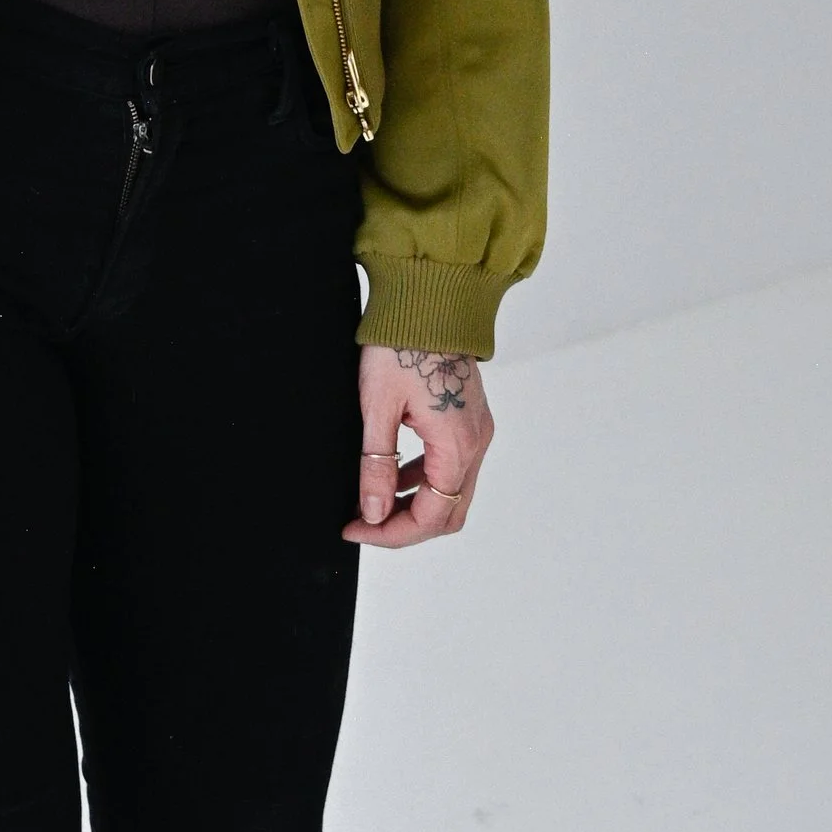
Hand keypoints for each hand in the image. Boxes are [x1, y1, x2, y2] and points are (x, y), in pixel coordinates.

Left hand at [345, 344, 493, 548]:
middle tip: (363, 523)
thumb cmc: (401, 343)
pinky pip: (451, 466)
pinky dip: (423, 479)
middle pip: (447, 513)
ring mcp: (476, 430)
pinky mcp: (469, 418)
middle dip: (405, 526)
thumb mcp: (378, 407)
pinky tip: (392, 471)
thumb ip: (377, 465)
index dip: (391, 533)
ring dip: (413, 504)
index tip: (355, 528)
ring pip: (451, 492)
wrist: (428, 297)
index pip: (430, 517)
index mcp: (456, 446)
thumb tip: (374, 512)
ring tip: (371, 499)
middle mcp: (475, 444)